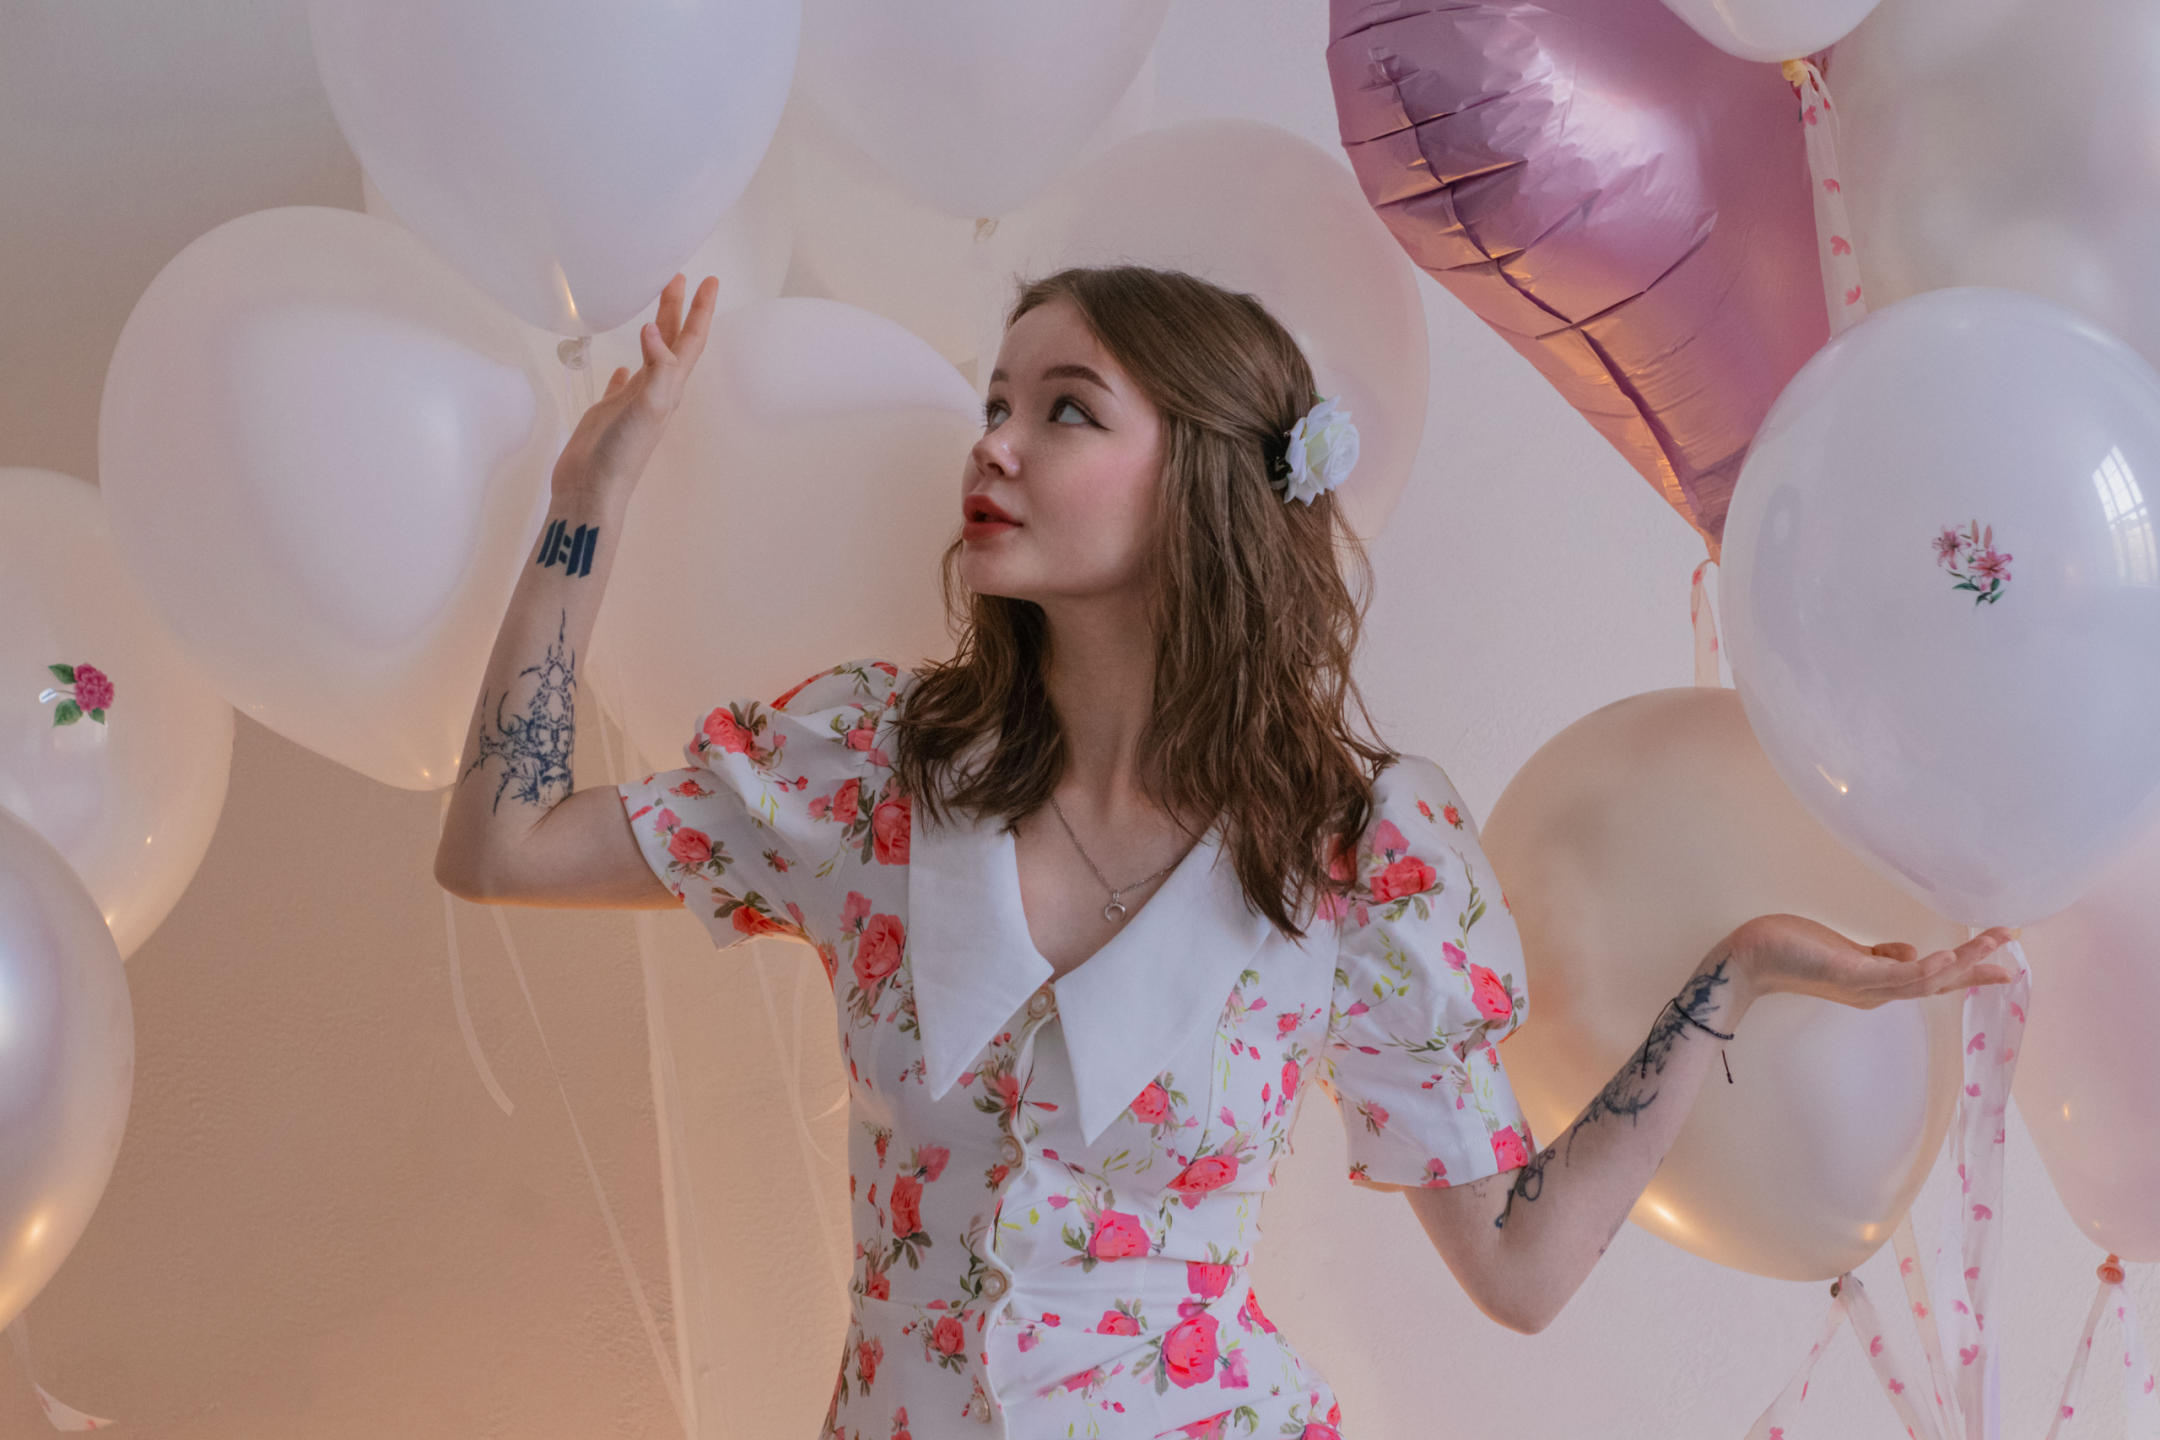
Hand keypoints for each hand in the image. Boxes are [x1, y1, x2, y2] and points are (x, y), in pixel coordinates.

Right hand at [552, 272, 718, 496]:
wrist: (591, 488)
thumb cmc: (621, 452)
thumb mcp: (648, 407)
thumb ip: (656, 368)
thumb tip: (652, 330)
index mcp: (670, 387)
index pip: (690, 341)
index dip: (700, 311)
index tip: (708, 281)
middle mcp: (656, 391)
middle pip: (672, 342)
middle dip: (678, 309)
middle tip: (678, 276)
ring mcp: (634, 401)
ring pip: (650, 356)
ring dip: (655, 329)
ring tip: (654, 303)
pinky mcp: (610, 411)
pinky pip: (623, 383)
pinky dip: (626, 367)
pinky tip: (622, 363)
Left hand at [1719, 913, 2019, 1010]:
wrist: (1750, 957)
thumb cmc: (1794, 949)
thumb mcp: (1848, 951)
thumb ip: (1881, 955)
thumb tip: (1914, 950)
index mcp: (1881, 983)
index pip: (1935, 978)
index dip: (1971, 971)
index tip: (2007, 961)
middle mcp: (1878, 991)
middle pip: (1940, 982)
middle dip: (1979, 966)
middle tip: (2014, 949)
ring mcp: (1865, 985)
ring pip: (1926, 979)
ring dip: (1962, 963)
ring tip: (1991, 944)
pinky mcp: (1849, 974)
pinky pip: (1893, 975)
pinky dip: (1922, 968)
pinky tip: (1944, 958)